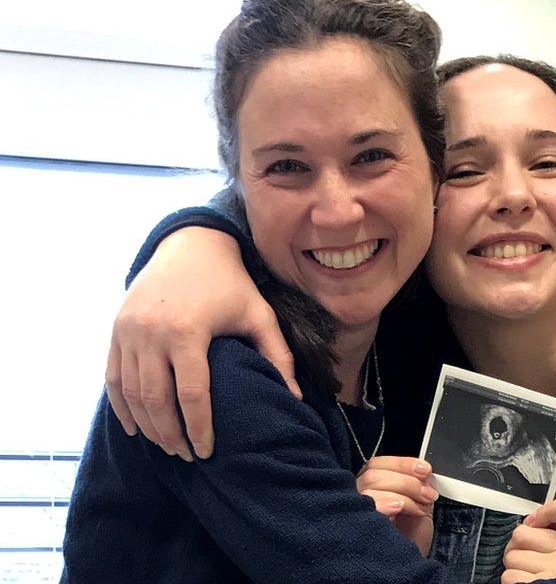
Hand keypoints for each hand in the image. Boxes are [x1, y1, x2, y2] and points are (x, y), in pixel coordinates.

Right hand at [105, 226, 294, 459]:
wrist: (191, 245)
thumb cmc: (231, 284)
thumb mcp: (259, 315)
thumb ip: (278, 356)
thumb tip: (296, 398)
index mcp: (188, 331)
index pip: (192, 395)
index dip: (199, 428)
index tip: (207, 452)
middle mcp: (152, 333)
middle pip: (157, 400)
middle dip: (171, 434)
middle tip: (186, 456)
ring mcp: (128, 332)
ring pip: (131, 393)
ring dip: (147, 425)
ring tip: (167, 445)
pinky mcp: (116, 330)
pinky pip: (113, 377)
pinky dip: (122, 406)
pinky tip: (137, 427)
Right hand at [356, 457, 437, 553]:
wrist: (407, 564)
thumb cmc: (409, 537)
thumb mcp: (418, 506)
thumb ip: (419, 485)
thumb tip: (424, 471)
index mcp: (371, 486)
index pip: (378, 464)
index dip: (402, 463)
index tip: (425, 469)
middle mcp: (357, 495)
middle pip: (374, 473)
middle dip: (407, 481)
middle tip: (427, 495)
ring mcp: (354, 509)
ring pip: (369, 484)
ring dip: (402, 493)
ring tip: (419, 508)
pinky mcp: (354, 524)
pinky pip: (363, 505)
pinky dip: (384, 502)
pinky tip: (397, 509)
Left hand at [502, 494, 555, 583]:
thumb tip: (530, 521)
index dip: (546, 511)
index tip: (538, 523)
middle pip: (522, 533)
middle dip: (521, 544)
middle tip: (533, 554)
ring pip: (512, 556)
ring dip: (518, 565)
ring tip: (533, 571)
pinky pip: (510, 576)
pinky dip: (515, 579)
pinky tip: (530, 580)